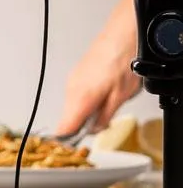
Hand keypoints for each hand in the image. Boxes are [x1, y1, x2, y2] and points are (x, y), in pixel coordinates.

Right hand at [56, 0, 140, 133]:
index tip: (70, 151)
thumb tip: (94, 129)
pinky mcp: (77, 74)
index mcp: (80, 98)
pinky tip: (103, 95)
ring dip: (85, 112)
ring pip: (73, 106)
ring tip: (107, 108)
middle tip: (100, 128)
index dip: (66, 143)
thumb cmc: (123, 62)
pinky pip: (76, 94)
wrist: (120, 36)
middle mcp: (71, 89)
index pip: (64, 128)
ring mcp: (72, 80)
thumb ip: (104, 117)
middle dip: (82, 126)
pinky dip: (86, 100)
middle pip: (69, 118)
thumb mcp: (120, 97)